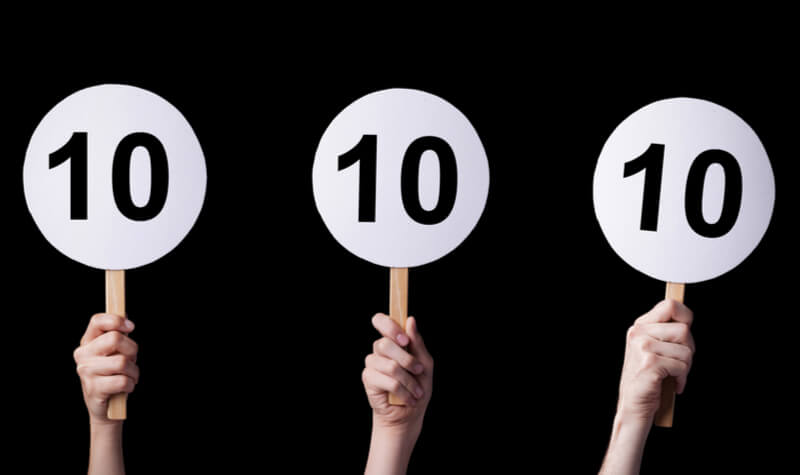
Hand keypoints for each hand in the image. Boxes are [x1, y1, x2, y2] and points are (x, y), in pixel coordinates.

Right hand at [73, 313, 138, 425]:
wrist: (106, 406)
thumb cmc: (113, 373)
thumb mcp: (116, 351)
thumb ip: (118, 333)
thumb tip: (125, 317)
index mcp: (87, 342)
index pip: (97, 321)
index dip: (116, 320)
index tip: (130, 327)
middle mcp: (83, 355)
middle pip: (115, 338)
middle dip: (132, 349)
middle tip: (130, 359)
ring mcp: (86, 372)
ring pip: (122, 362)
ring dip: (133, 370)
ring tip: (128, 375)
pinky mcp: (94, 389)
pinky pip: (123, 381)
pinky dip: (130, 384)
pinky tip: (125, 387)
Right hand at [363, 314, 433, 433]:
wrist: (410, 413)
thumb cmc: (418, 386)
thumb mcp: (424, 363)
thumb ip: (417, 343)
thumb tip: (410, 320)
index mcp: (392, 341)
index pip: (380, 321)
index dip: (389, 326)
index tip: (404, 340)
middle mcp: (379, 350)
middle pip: (384, 343)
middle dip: (406, 359)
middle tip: (418, 370)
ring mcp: (372, 364)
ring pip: (389, 366)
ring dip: (409, 381)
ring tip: (416, 391)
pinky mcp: (369, 380)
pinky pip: (388, 381)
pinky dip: (403, 391)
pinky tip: (408, 398)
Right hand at [617, 299, 694, 423]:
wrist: (633, 406)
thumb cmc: (647, 379)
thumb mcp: (652, 349)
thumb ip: (665, 332)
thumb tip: (686, 319)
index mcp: (640, 327)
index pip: (670, 305)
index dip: (686, 316)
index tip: (687, 328)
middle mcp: (638, 333)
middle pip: (684, 330)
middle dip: (689, 350)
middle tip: (678, 363)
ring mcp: (642, 347)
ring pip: (686, 350)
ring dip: (685, 367)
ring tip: (673, 374)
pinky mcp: (650, 363)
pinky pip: (682, 366)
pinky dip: (681, 379)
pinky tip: (672, 384)